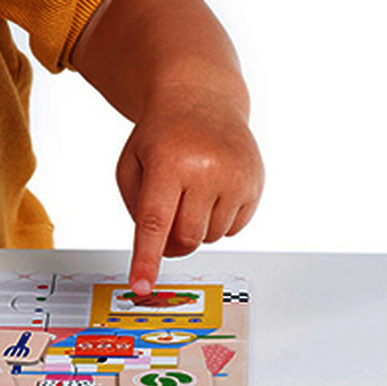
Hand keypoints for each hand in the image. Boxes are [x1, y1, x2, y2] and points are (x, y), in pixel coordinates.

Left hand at [117, 89, 263, 296]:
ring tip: (190, 193)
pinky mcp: (254, 183)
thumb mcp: (131, 162)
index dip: (147, 259)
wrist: (202, 100)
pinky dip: (218, 221)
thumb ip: (135, 206)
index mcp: (168, 162)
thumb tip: (158, 247)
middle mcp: (205, 169)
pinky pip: (233, 228)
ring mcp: (235, 177)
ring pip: (210, 237)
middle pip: (185, 238)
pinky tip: (212, 192)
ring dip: (196, 228)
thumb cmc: (162, 134)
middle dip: (171, 244)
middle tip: (164, 230)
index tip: (141, 286)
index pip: (155, 222)